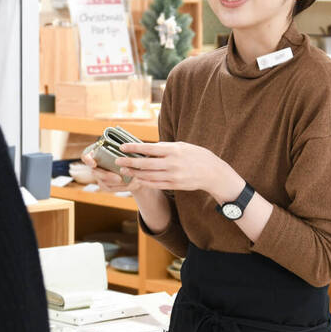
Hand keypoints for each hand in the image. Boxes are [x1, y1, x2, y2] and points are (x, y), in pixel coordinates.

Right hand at [80, 149, 147, 193]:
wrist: (133, 165)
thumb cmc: (128, 152)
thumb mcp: (127, 148)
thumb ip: (125, 148)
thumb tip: (129, 146)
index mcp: (96, 153)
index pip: (85, 156)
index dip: (88, 160)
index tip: (93, 164)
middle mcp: (94, 165)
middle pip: (95, 172)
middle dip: (107, 176)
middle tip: (119, 178)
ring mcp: (98, 176)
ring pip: (103, 182)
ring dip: (116, 183)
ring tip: (129, 182)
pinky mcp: (104, 184)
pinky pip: (109, 188)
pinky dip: (120, 187)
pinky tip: (131, 185)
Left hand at [116, 142, 244, 202]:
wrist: (212, 172)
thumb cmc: (196, 155)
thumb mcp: (182, 146)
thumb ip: (165, 147)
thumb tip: (147, 147)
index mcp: (173, 150)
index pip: (149, 148)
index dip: (134, 148)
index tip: (122, 147)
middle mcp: (172, 163)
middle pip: (145, 164)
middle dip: (129, 162)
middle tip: (117, 161)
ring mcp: (173, 176)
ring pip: (148, 175)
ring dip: (134, 173)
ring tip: (124, 170)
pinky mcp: (175, 185)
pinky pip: (156, 184)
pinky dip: (145, 182)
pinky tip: (137, 178)